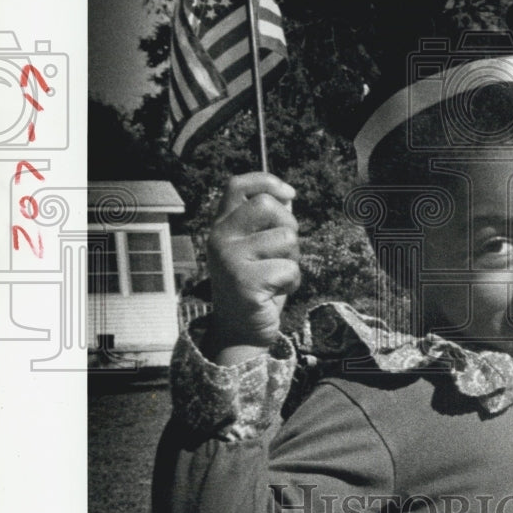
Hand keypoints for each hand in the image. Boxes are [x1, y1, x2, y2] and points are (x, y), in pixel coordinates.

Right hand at [205, 173, 299, 359]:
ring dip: (293, 259)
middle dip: (289, 225)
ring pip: (286, 238)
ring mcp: (229, 259)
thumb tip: (287, 196)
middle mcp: (219, 238)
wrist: (240, 331)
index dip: (266, 181)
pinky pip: (289, 268)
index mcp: (221, 226)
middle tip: (285, 250)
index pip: (237, 185)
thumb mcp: (257, 249)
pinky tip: (276, 292)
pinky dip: (292, 282)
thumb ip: (267, 223)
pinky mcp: (245, 282)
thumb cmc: (256, 285)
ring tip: (277, 276)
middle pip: (267, 205)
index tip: (289, 193)